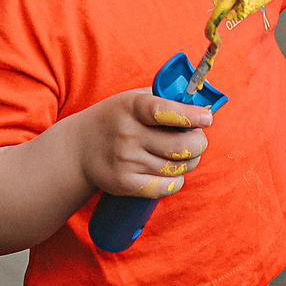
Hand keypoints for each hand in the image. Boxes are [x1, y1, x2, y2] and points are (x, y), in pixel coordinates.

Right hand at [76, 88, 216, 200]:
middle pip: (180, 146)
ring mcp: (126, 161)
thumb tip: (202, 106)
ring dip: (190, 162)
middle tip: (199, 140)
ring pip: (177, 168)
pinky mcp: (125, 184)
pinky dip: (177, 180)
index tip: (207, 119)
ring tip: (186, 155)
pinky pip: (166, 187)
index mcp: (132, 107)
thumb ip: (164, 98)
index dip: (190, 116)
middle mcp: (128, 134)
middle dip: (199, 144)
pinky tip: (173, 172)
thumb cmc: (115, 119)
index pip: (164, 112)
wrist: (78, 149)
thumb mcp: (132, 98)